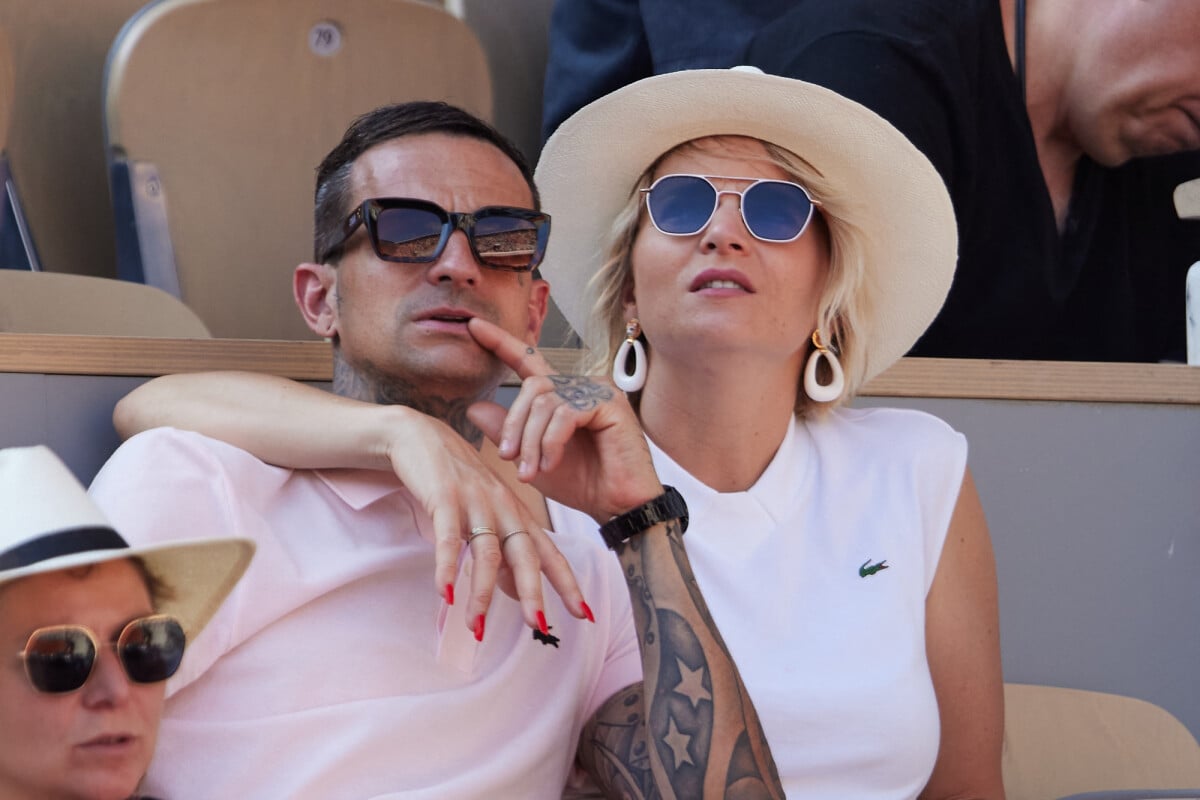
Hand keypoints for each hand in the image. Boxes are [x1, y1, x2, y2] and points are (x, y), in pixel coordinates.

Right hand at [381, 406, 589, 636]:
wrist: (421, 436)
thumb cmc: (457, 482)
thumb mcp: (486, 516)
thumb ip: (502, 554)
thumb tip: (515, 594)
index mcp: (517, 514)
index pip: (549, 553)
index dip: (567, 583)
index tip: (584, 614)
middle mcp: (503, 508)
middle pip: (525, 554)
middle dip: (533, 592)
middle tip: (539, 626)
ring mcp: (475, 501)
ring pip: (486, 552)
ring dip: (481, 592)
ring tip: (476, 628)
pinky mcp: (444, 497)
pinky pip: (447, 537)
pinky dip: (447, 567)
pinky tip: (445, 594)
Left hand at [465, 318, 663, 523]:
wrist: (616, 506)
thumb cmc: (581, 482)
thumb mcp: (531, 458)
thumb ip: (506, 432)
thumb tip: (473, 407)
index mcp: (561, 394)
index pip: (527, 361)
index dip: (500, 342)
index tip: (473, 326)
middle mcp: (580, 386)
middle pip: (532, 387)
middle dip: (515, 425)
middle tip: (508, 458)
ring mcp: (597, 391)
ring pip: (545, 403)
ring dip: (531, 441)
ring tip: (531, 472)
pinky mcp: (610, 402)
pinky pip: (566, 414)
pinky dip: (552, 442)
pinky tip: (551, 463)